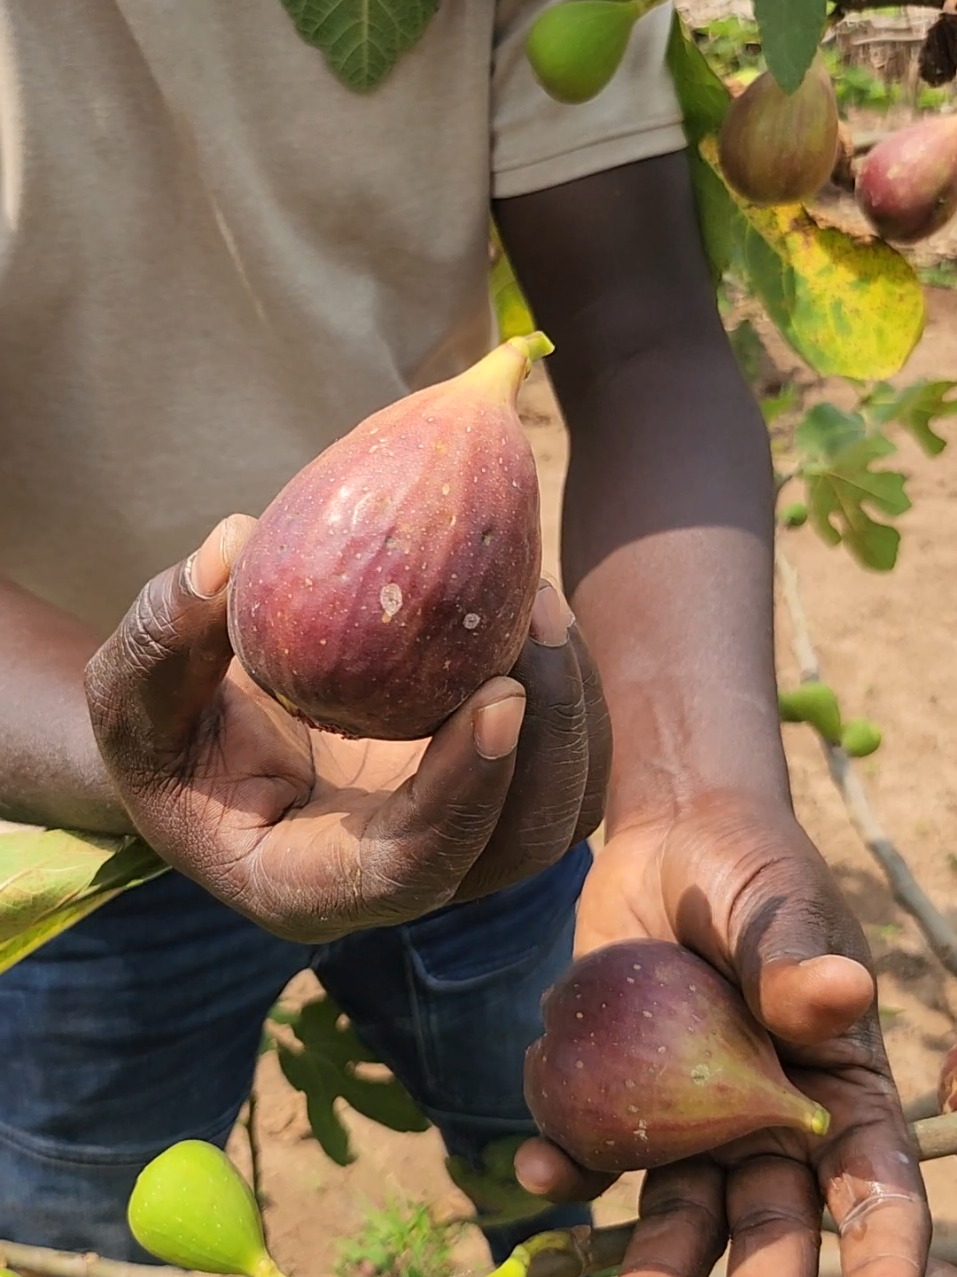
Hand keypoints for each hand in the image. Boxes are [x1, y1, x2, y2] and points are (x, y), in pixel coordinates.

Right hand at [84, 515, 610, 940]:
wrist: (209, 745)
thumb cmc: (165, 732)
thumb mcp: (132, 693)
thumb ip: (163, 636)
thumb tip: (233, 543)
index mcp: (311, 887)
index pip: (411, 871)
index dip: (463, 794)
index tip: (498, 695)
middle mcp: (399, 880)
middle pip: (515, 847)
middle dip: (548, 739)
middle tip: (536, 616)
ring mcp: (451, 840)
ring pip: (556, 809)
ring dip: (572, 710)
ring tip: (541, 599)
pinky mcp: (481, 793)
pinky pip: (557, 763)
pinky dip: (565, 693)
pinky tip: (533, 609)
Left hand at [516, 792, 932, 1276]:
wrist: (670, 835)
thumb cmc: (749, 869)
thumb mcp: (780, 905)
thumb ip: (796, 960)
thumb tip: (847, 990)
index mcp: (834, 1085)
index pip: (872, 1179)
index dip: (882, 1242)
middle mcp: (766, 1115)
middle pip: (771, 1217)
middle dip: (761, 1273)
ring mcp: (691, 1110)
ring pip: (682, 1207)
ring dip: (657, 1259)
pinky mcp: (623, 1088)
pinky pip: (600, 1147)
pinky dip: (571, 1163)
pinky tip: (538, 1167)